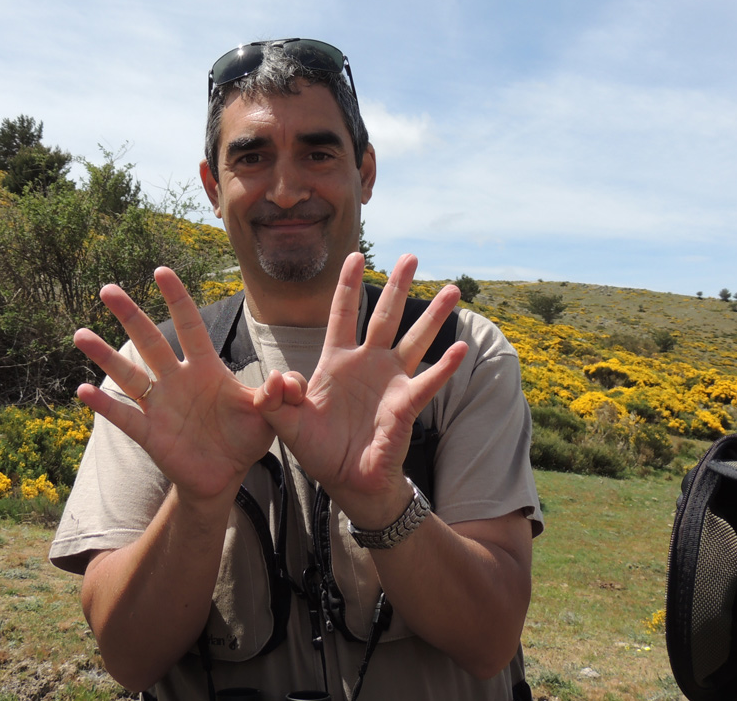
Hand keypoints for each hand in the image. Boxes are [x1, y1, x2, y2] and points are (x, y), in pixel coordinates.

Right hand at [74, 267, 275, 501]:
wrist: (226, 476)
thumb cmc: (245, 437)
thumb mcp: (268, 414)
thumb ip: (274, 395)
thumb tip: (280, 378)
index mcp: (205, 369)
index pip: (190, 326)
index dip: (177, 299)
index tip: (162, 271)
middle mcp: (177, 380)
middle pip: (150, 342)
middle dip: (130, 315)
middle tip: (107, 289)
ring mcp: (160, 406)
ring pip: (128, 376)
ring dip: (105, 356)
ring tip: (81, 334)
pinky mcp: (150, 434)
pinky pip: (125, 417)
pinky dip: (105, 406)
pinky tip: (83, 391)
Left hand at [255, 253, 467, 526]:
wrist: (346, 481)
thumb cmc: (319, 449)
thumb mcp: (286, 423)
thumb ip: (275, 399)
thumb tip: (275, 377)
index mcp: (336, 361)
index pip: (342, 314)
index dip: (347, 285)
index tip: (355, 255)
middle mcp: (367, 363)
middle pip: (384, 316)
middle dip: (397, 286)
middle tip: (411, 256)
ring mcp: (390, 381)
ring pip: (414, 340)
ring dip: (433, 316)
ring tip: (453, 290)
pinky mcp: (406, 405)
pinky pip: (428, 381)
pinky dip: (445, 366)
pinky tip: (461, 348)